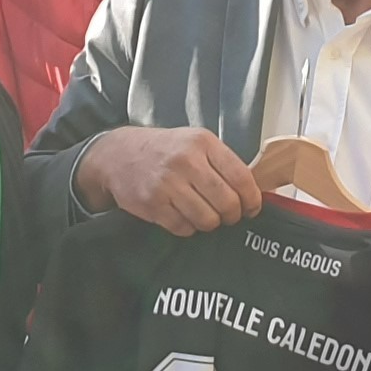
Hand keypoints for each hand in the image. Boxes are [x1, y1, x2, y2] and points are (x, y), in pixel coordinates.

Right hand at [76, 125, 265, 234]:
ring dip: (210, 223)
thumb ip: (222, 163)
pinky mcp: (153, 204)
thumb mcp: (195, 142)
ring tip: (204, 215)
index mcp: (203, 143)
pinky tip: (183, 215)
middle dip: (232, 215)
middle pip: (227, 202)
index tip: (251, 208)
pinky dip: (188, 227)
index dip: (252, 199)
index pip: (241, 177)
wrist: (119, 155)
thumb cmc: (165, 151)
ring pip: (207, 220)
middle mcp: (186, 161)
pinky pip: (184, 228)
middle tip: (228, 216)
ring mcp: (167, 184)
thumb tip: (252, 191)